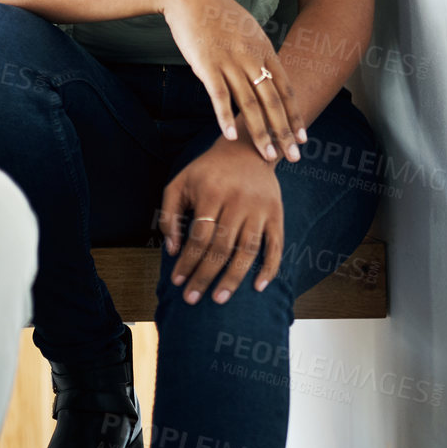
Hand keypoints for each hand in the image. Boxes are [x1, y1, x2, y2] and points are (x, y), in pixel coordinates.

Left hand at [159, 138, 284, 305]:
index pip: (199, 237)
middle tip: (192, 299)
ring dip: (234, 278)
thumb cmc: (207, 171)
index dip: (187, 262)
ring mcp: (260, 209)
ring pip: (248, 250)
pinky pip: (276, 246)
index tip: (177, 281)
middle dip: (205, 276)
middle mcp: (238, 201)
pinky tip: (258, 286)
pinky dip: (269, 268)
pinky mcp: (277, 213)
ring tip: (219, 298)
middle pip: (222, 247)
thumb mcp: (180, 183)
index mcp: (212, 193)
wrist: (247, 149)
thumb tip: (173, 250)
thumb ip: (169, 215)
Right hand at [162, 0, 305, 161]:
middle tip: (294, 158)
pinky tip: (232, 136)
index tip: (303, 138)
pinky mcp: (206, 65)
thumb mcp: (246, 29)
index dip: (295, 115)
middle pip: (273, 101)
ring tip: (268, 156)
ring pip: (250, 104)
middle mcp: (252, 58)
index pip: (285, 89)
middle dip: (285, 132)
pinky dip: (226, 117)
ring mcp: (230, 62)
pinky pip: (219, 96)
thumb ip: (258, 52)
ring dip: (260, 132)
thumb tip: (266, 71)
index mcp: (264, 49)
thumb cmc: (216, 12)